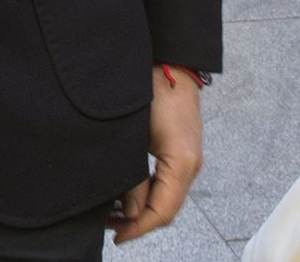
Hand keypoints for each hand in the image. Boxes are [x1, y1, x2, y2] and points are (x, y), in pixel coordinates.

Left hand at [114, 66, 202, 241]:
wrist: (169, 62)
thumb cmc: (150, 89)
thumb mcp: (135, 136)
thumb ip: (134, 177)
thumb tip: (130, 212)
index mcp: (182, 163)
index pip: (163, 212)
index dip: (138, 228)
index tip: (117, 236)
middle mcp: (190, 165)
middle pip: (167, 210)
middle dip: (139, 222)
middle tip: (109, 227)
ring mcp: (188, 158)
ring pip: (168, 198)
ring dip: (143, 209)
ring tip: (113, 213)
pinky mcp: (182, 151)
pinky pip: (168, 183)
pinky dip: (149, 194)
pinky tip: (127, 194)